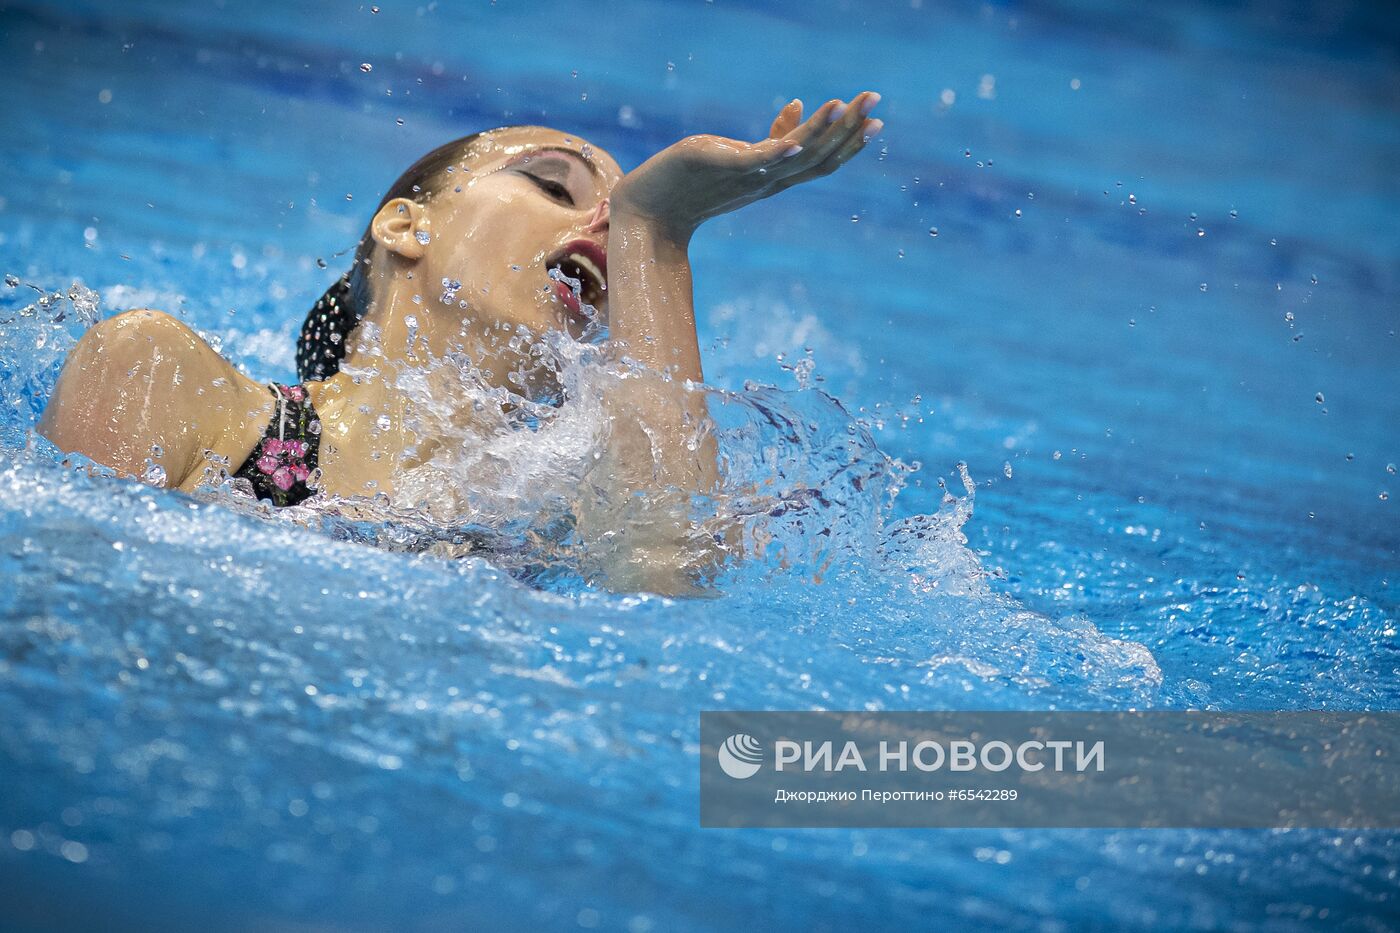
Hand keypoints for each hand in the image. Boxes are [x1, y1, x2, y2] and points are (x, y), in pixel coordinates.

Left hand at [608, 90, 883, 241]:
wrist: (649, 210)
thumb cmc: (692, 182)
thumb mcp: (740, 154)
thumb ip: (773, 135)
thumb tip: (798, 105)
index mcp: (774, 177)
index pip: (822, 161)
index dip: (849, 142)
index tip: (876, 121)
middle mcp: (767, 180)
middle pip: (819, 156)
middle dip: (849, 129)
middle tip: (876, 102)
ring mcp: (747, 176)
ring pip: (795, 154)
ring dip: (822, 129)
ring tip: (844, 102)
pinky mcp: (722, 166)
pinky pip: (757, 160)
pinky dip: (779, 149)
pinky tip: (796, 140)